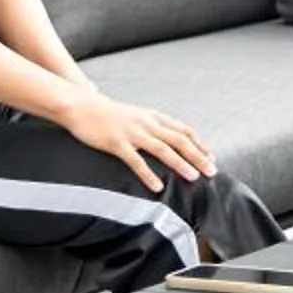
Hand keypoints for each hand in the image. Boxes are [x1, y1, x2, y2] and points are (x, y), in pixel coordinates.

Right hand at [58, 93, 215, 190]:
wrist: (81, 105)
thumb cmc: (108, 113)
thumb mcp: (136, 115)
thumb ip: (152, 126)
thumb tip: (167, 140)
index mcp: (153, 117)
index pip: (184, 130)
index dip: (200, 144)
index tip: (212, 157)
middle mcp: (147, 123)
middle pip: (179, 140)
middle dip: (198, 156)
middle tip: (212, 171)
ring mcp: (132, 133)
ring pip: (162, 149)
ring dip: (180, 164)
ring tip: (193, 177)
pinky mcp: (117, 143)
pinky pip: (136, 161)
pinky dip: (148, 174)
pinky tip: (157, 186)